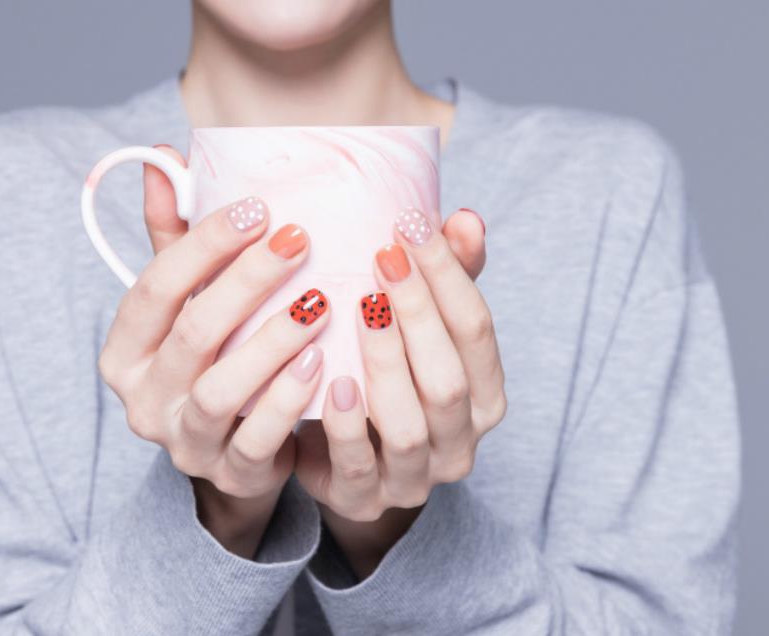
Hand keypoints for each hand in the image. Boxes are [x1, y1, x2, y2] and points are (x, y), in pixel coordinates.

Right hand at [99, 147, 328, 557]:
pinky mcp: (229, 473)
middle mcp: (143, 399)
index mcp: (126, 350)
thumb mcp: (188, 300)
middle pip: (191, 333)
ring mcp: (184, 441)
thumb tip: (164, 156)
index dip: (204, 245)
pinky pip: (258, 440)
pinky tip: (325, 363)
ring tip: (319, 301)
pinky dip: (289, 400)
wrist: (238, 448)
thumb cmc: (215, 357)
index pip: (154, 288)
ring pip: (220, 390)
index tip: (258, 209)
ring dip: (270, 343)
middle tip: (298, 239)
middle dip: (245, 281)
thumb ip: (174, 237)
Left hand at [295, 208, 504, 576]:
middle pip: (448, 379)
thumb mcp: (416, 328)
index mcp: (483, 397)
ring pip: (409, 426)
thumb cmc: (383, 376)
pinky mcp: (363, 498)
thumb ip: (446, 279)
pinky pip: (357, 465)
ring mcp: (414, 478)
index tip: (412, 224)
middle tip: (383, 255)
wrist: (336, 456)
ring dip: (386, 363)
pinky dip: (346, 422)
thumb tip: (466, 219)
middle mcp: (459, 442)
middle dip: (419, 313)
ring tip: (362, 307)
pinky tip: (331, 378)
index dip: (449, 276)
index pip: (477, 331)